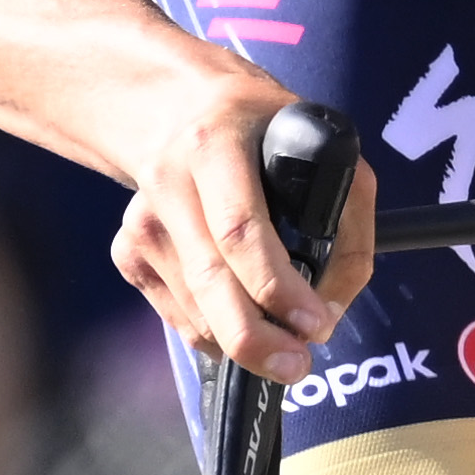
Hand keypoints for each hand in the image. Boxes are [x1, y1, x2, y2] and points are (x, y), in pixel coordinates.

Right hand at [114, 61, 363, 381]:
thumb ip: (348, 219)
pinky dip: (217, 331)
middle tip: (296, 367)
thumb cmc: (261, 130)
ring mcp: (141, 223)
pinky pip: (180, 317)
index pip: (241, 229)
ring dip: (245, 339)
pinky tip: (239, 308)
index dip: (278, 285)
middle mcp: (169, 183)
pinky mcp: (127, 253)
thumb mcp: (320, 145)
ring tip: (282, 337)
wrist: (169, 107)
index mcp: (217, 147)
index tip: (316, 324)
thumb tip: (332, 306)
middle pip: (209, 281)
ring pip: (197, 312)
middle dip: (255, 338)